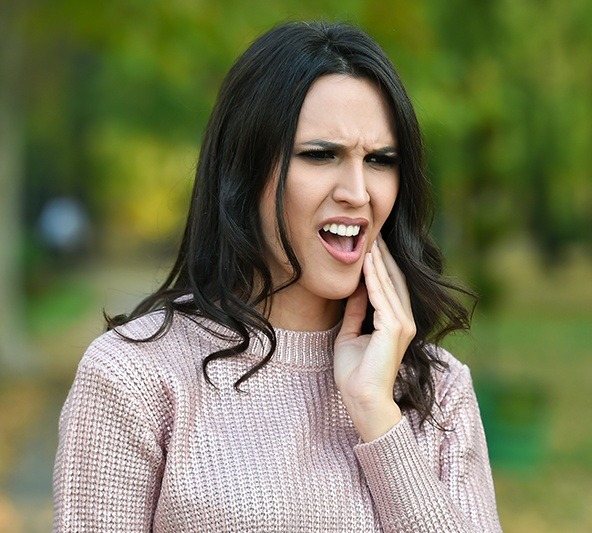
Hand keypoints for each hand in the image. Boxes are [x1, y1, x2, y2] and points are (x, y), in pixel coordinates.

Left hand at [334, 234, 415, 441]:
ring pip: (388, 284)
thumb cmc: (355, 373)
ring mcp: (402, 324)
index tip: (371, 245)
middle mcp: (404, 321)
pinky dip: (373, 277)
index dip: (380, 265)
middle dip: (383, 256)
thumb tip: (354, 290)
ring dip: (378, 261)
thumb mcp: (351, 334)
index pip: (389, 287)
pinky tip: (366, 261)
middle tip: (374, 233)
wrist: (362, 399)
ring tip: (370, 239)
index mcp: (396, 323)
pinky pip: (381, 296)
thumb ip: (356, 312)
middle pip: (394, 280)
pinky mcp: (394, 328)